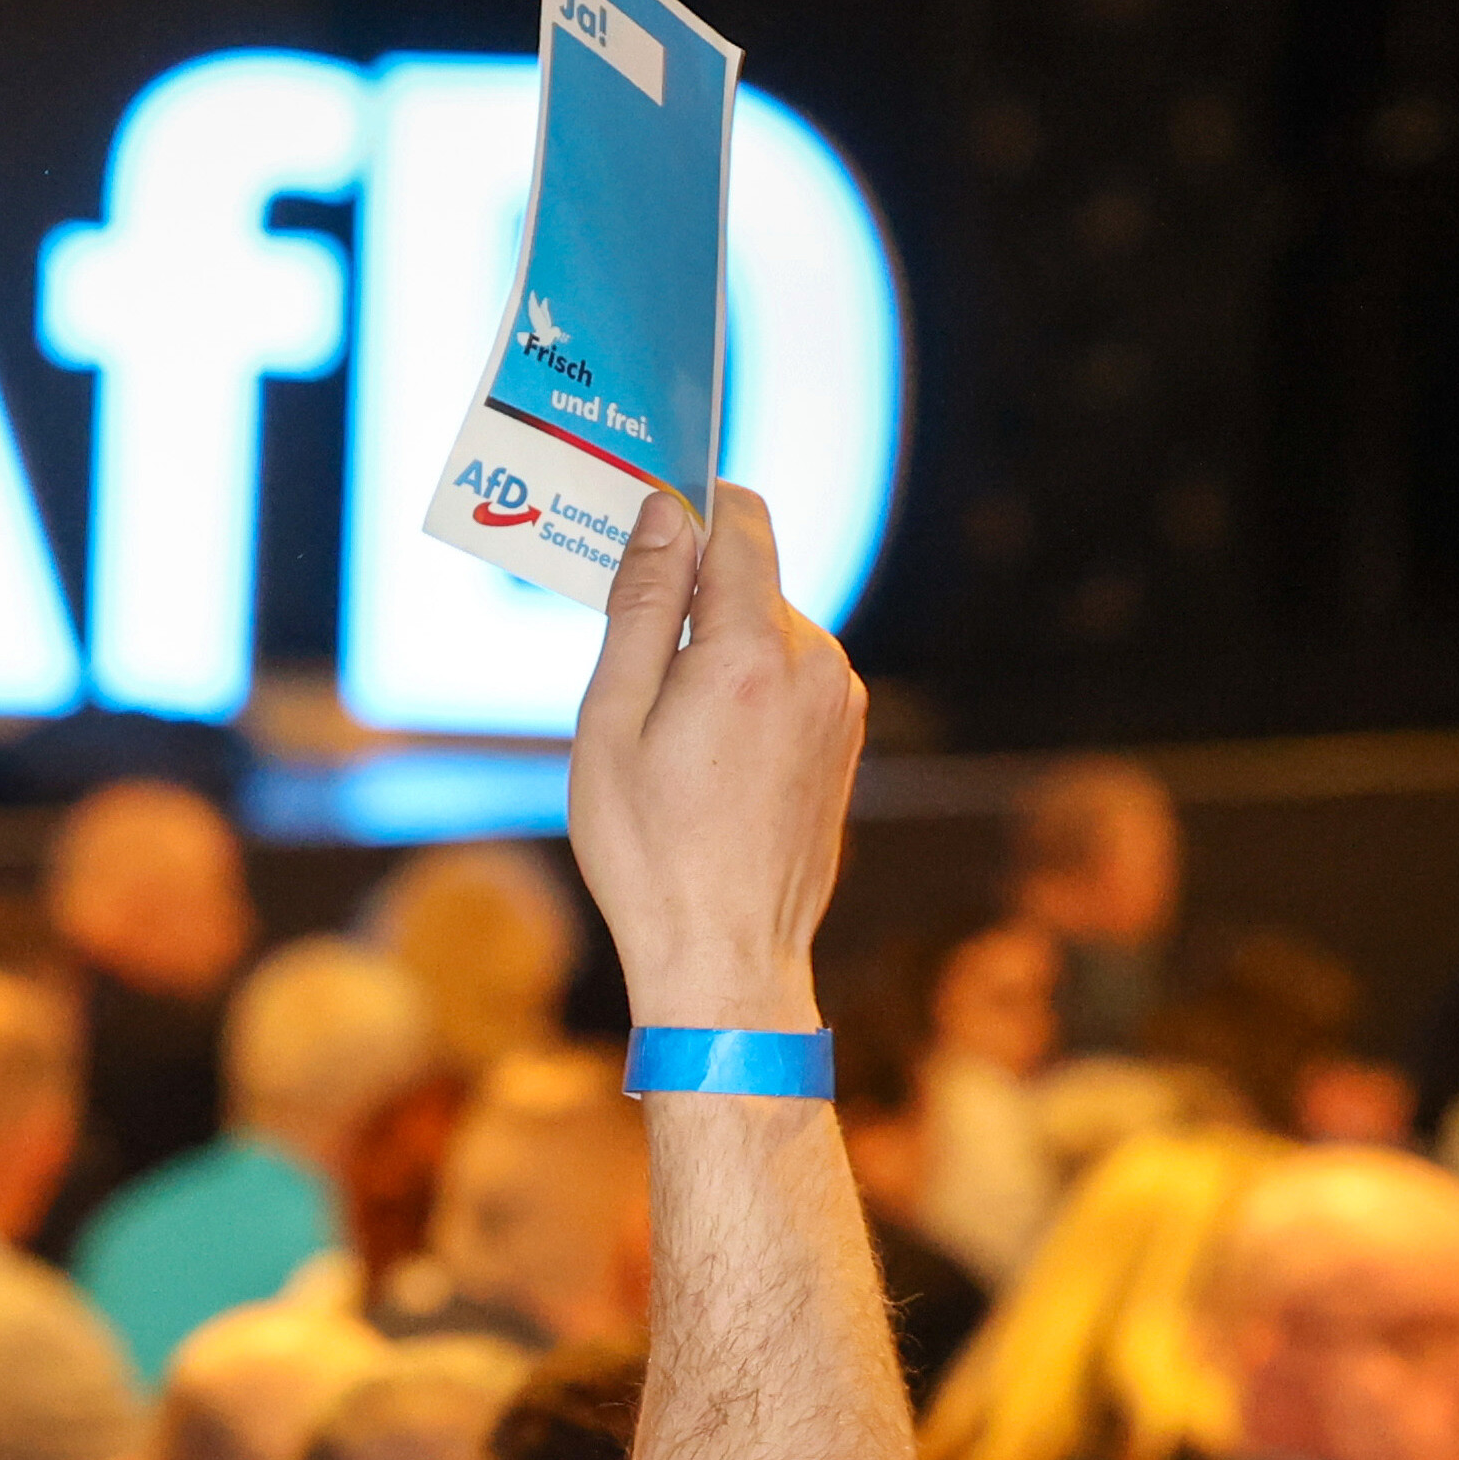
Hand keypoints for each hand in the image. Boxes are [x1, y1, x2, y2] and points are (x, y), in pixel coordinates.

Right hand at [563, 481, 869, 1032]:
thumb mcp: (613, 723)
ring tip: (669, 734)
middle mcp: (814, 662)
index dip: (693, 503)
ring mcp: (840, 701)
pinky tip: (709, 758)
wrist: (727, 955)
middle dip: (693, 600)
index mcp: (751, 650)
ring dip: (719, 652)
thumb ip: (644, 606)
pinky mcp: (845, 735)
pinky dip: (748, 690)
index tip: (647, 518)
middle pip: (751, 579)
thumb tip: (663, 513)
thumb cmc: (650, 852)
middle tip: (632, 666)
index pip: (741, 519)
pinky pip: (791, 676)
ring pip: (771, 630)